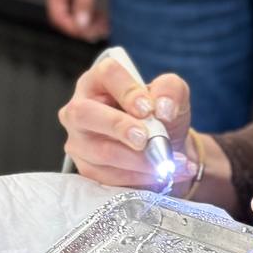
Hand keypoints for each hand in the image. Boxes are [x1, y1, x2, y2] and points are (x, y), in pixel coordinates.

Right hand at [44, 0, 107, 39]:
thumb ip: (84, 1)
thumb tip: (82, 24)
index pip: (59, 18)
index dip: (74, 29)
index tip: (91, 35)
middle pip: (64, 17)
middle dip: (82, 27)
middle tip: (101, 31)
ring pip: (71, 12)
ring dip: (86, 20)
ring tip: (103, 25)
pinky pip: (76, 3)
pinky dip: (87, 11)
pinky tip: (100, 14)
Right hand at [59, 54, 196, 190]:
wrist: (167, 150)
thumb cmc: (161, 115)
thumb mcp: (173, 95)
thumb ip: (170, 90)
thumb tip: (163, 108)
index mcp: (99, 81)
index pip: (105, 74)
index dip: (127, 91)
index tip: (149, 109)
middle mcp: (80, 109)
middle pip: (84, 113)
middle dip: (118, 126)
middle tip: (145, 139)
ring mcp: (79, 141)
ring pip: (101, 151)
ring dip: (139, 160)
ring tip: (168, 162)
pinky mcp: (85, 169)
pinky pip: (108, 177)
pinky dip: (139, 177)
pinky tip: (161, 176)